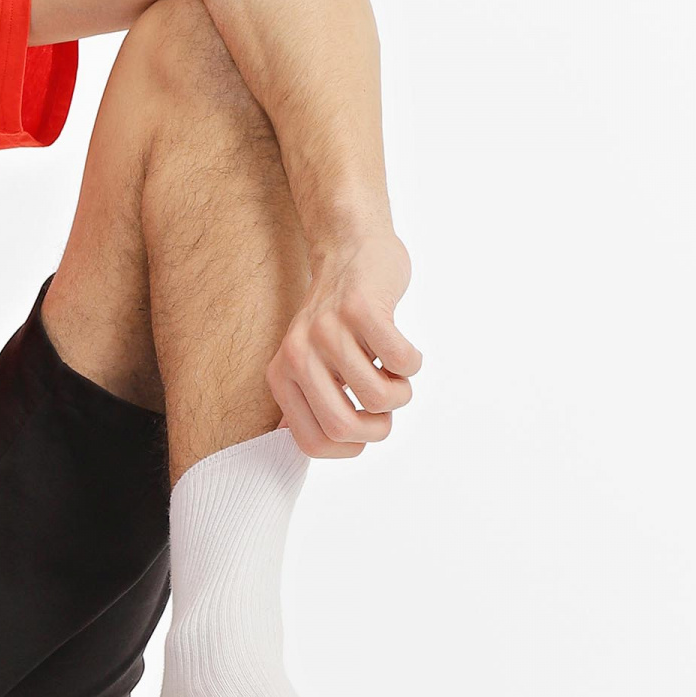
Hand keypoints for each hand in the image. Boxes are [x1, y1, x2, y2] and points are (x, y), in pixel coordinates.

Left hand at [266, 227, 422, 457]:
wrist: (350, 248)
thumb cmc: (339, 317)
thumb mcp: (308, 360)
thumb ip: (303, 401)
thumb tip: (292, 444)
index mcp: (283, 376)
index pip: (313, 444)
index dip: (349, 448)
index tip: (364, 427)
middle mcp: (298, 355)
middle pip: (343, 428)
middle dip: (378, 429)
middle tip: (387, 406)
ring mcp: (328, 331)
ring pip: (380, 398)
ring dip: (401, 391)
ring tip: (394, 370)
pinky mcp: (361, 308)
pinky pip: (401, 362)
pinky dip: (412, 363)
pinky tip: (402, 348)